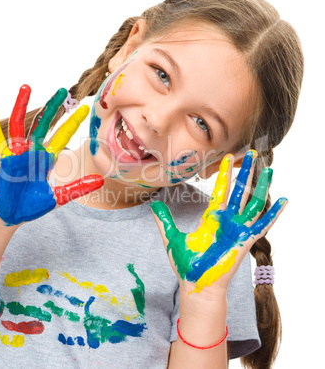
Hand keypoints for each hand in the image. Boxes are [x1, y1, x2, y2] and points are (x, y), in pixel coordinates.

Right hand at [0, 84, 103, 225]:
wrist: (9, 216)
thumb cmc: (31, 206)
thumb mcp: (58, 197)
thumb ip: (78, 188)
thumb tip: (101, 182)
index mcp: (47, 158)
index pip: (62, 136)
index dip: (72, 123)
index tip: (84, 108)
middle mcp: (32, 151)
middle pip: (44, 124)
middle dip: (53, 107)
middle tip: (63, 90)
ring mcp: (16, 153)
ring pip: (20, 124)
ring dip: (21, 105)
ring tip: (26, 86)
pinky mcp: (1, 159)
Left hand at [151, 150, 286, 294]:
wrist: (195, 284)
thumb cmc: (186, 264)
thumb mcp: (172, 237)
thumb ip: (165, 220)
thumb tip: (152, 205)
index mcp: (211, 217)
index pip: (220, 189)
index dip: (225, 173)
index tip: (228, 157)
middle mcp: (226, 220)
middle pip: (238, 190)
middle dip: (244, 172)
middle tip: (250, 153)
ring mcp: (237, 229)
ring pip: (253, 203)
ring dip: (261, 186)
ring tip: (269, 169)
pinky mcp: (245, 241)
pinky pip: (263, 225)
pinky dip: (274, 214)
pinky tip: (283, 201)